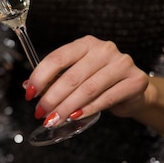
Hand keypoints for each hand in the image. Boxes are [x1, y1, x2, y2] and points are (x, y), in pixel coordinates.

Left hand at [24, 35, 148, 125]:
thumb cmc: (101, 80)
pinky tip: (75, 117)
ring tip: (55, 118)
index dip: (40, 77)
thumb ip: (54, 79)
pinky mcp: (135, 80)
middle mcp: (104, 49)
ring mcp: (122, 63)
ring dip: (67, 107)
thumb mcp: (76, 75)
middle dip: (52, 97)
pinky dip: (87, 109)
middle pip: (71, 76)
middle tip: (41, 112)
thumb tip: (28, 86)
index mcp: (86, 44)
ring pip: (87, 89)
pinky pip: (106, 98)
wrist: (134, 89)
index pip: (57, 58)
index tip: (29, 93)